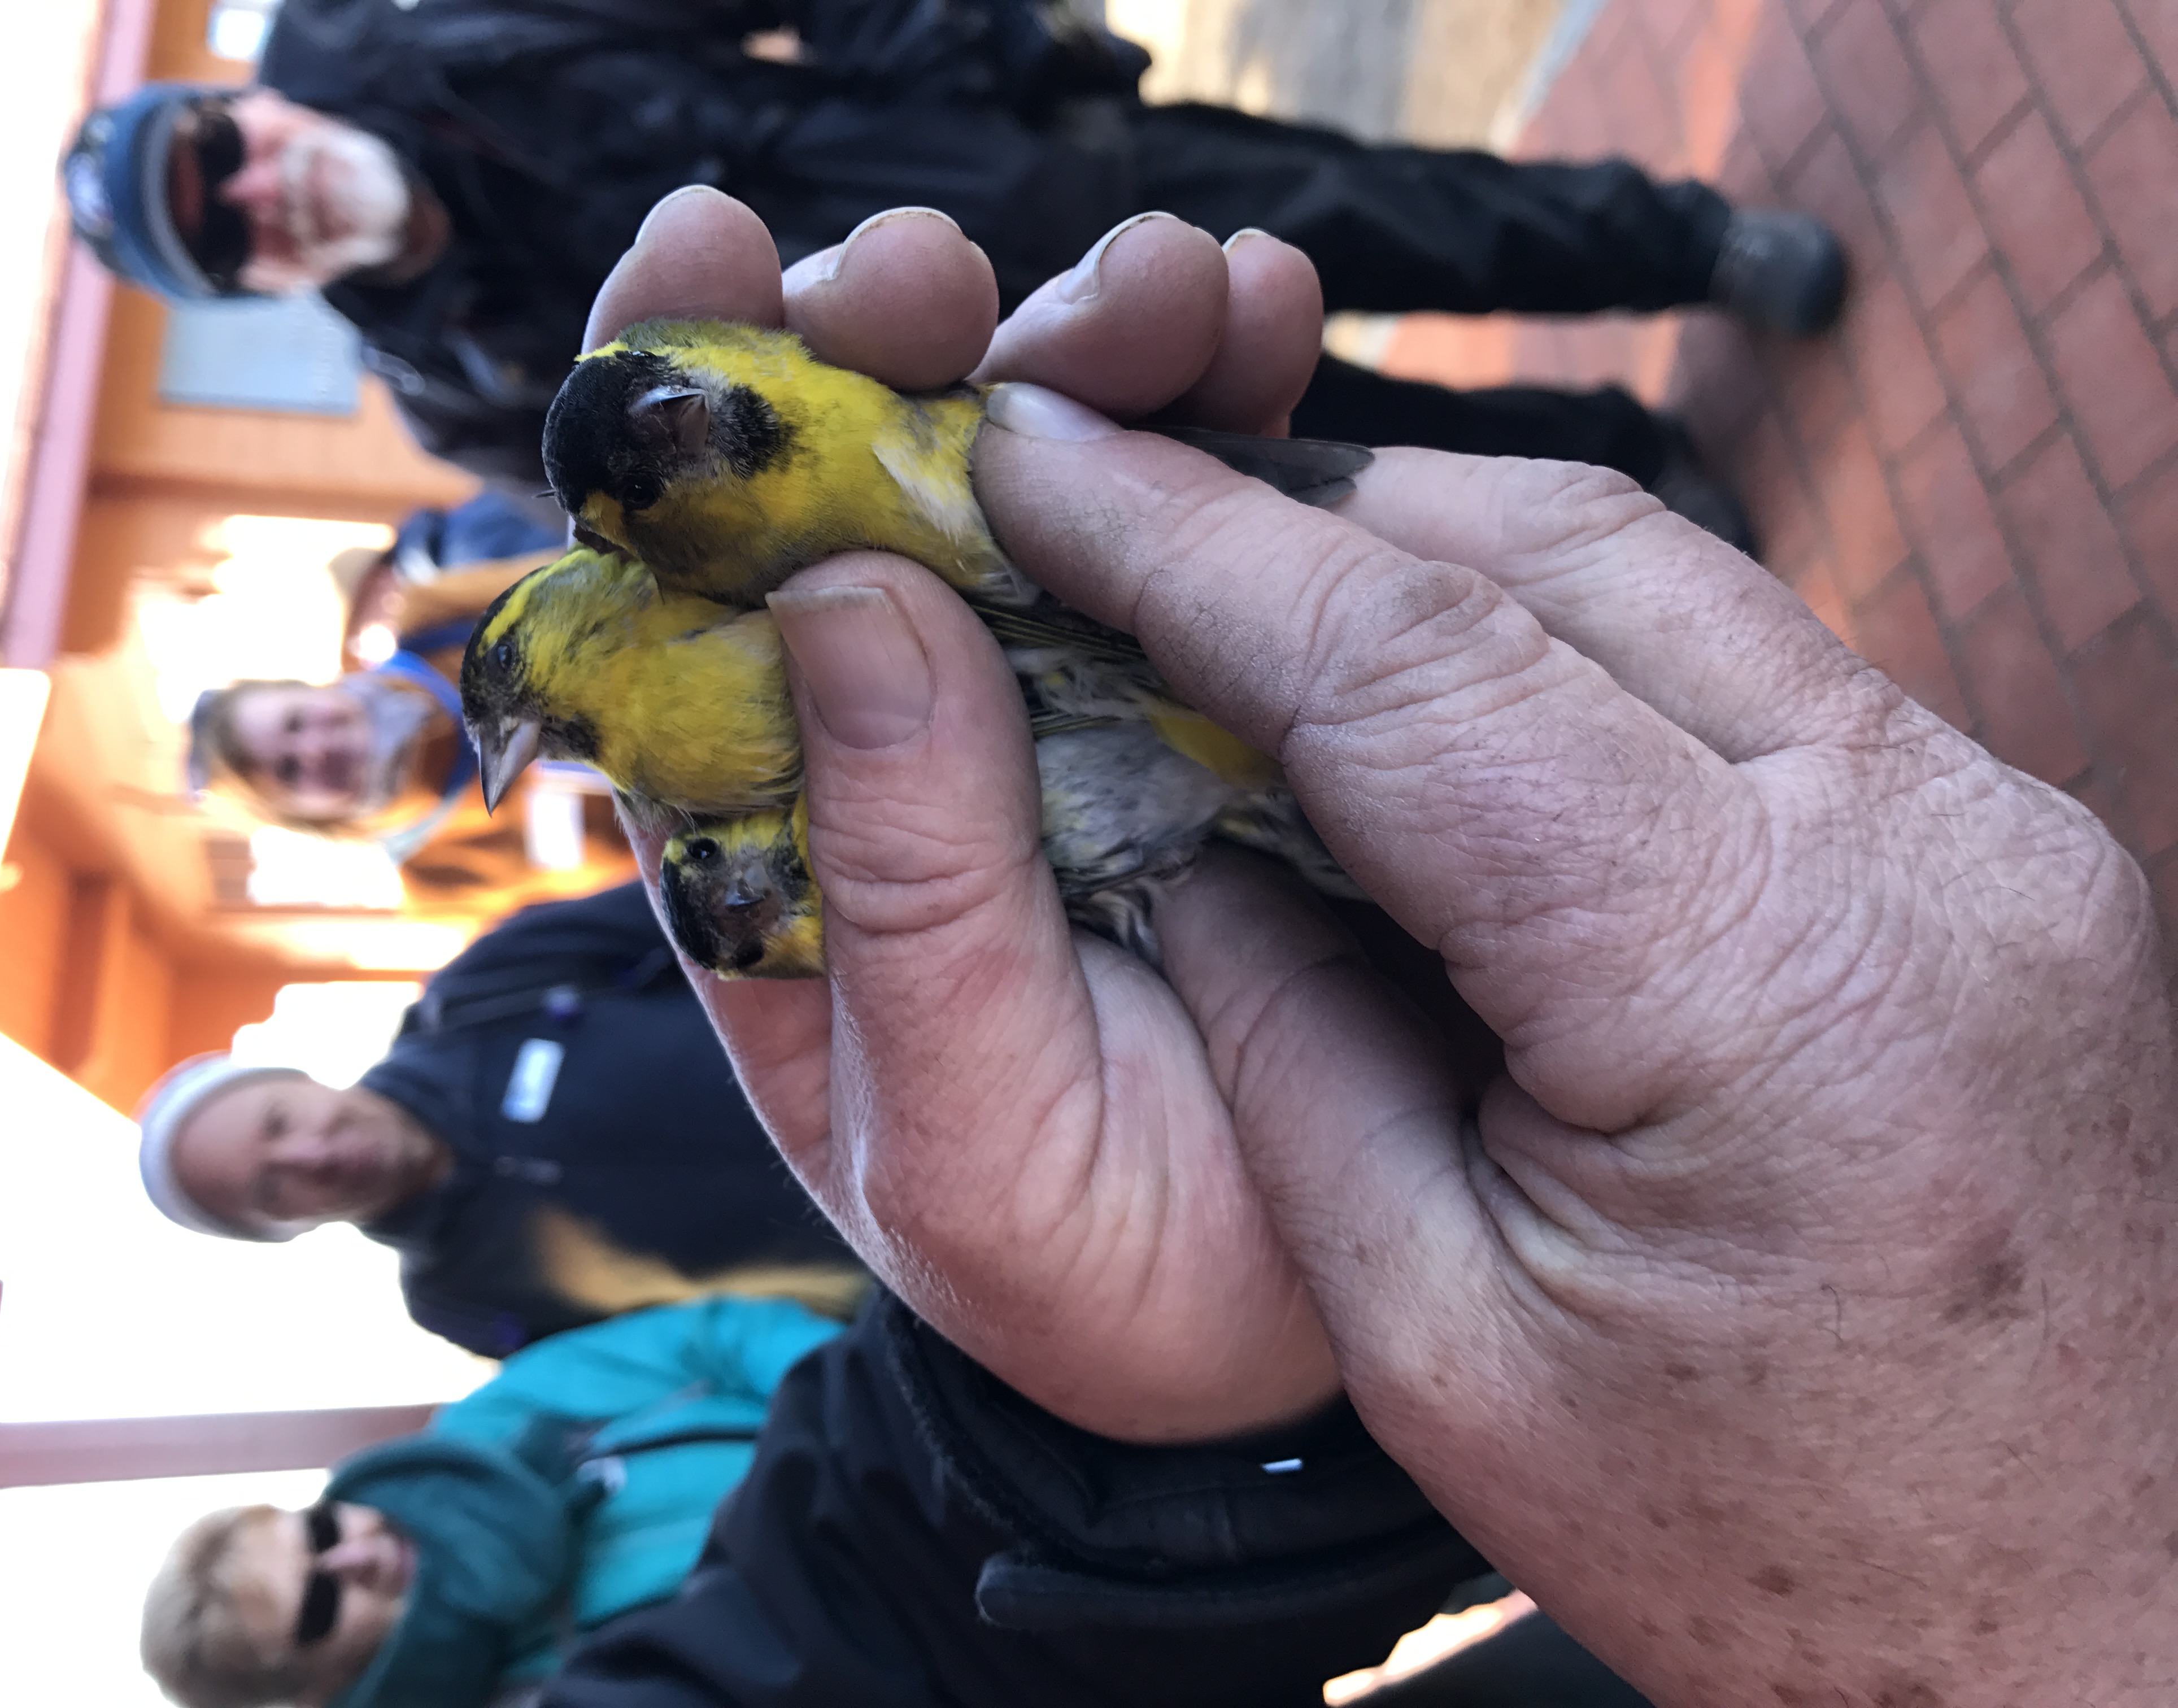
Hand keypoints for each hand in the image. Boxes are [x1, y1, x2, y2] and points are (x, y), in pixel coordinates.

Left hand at [593, 190, 1342, 1442]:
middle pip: (870, 491)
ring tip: (1182, 289)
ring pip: (1054, 478)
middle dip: (895, 351)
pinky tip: (1281, 328)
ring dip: (1098, 353)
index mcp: (786, 837)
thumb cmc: (1092, 1268)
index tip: (701, 264)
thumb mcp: (968, 1132)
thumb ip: (899, 899)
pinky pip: (1219, 530)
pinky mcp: (1230, 693)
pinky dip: (1243, 419)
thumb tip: (844, 598)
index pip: (690, 594)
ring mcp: (1077, 701)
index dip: (683, 416)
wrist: (1298, 1324)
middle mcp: (913, 742)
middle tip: (939, 276)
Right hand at [971, 395, 2177, 1697]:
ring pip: (1658, 567)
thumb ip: (1294, 1049)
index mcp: (1765, 983)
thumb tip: (1180, 841)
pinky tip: (1434, 684)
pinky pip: (1741, 656)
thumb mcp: (1442, 1338)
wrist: (2096, 1631)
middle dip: (1302, 502)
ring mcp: (1998, 822)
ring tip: (1245, 580)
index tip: (1036, 463)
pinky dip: (1556, 635)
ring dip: (1429, 552)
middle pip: (1553, 549)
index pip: (1412, 664)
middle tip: (1118, 499)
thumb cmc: (1774, 1550)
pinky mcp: (2006, 839)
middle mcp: (1925, 842)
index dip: (1188, 543)